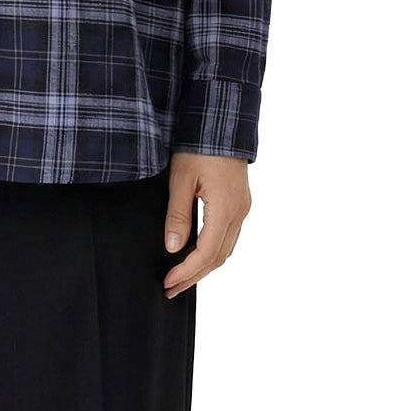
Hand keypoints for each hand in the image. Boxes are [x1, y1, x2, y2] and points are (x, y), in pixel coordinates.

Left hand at [162, 151, 250, 298]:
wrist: (223, 122)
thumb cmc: (200, 145)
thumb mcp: (181, 178)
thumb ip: (178, 215)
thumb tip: (173, 247)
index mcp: (225, 209)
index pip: (206, 253)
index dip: (187, 272)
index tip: (169, 281)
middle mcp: (239, 213)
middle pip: (218, 257)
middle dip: (194, 276)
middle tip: (171, 288)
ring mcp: (242, 208)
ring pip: (225, 249)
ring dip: (204, 266)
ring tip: (181, 276)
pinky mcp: (240, 202)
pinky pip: (228, 236)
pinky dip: (212, 250)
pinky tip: (197, 253)